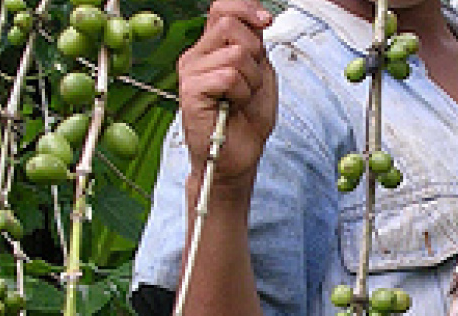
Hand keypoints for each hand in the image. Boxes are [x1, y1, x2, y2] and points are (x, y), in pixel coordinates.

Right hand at [177, 0, 276, 186]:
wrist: (238, 158)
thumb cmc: (247, 120)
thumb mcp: (260, 74)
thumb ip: (255, 45)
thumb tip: (257, 18)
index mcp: (211, 49)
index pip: (222, 8)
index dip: (246, 8)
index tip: (266, 21)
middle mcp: (196, 56)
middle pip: (229, 24)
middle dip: (254, 52)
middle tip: (250, 81)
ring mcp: (190, 72)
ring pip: (235, 53)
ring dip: (251, 79)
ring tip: (241, 98)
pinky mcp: (190, 91)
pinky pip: (228, 76)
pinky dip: (242, 93)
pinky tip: (232, 107)